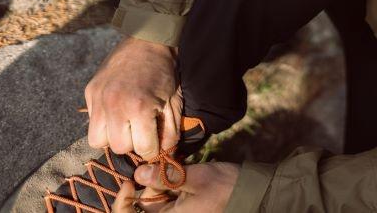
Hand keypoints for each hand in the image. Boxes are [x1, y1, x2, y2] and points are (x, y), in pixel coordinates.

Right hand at [85, 35, 181, 158]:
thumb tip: (163, 154)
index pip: (143, 148)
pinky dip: (103, 123)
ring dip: (113, 137)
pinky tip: (117, 113)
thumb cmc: (165, 72)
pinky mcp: (89, 92)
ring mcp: (99, 99)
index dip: (152, 150)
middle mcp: (115, 106)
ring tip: (126, 125)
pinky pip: (91, 122)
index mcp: (139, 108)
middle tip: (141, 132)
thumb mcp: (174, 101)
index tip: (155, 145)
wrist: (147, 41)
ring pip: (98, 141)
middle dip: (133, 144)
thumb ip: (170, 131)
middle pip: (119, 148)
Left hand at [112, 162, 239, 211]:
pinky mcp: (187, 210)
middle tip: (166, 168)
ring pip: (157, 202)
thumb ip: (164, 177)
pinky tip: (183, 176)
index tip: (131, 180)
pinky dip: (171, 188)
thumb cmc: (225, 188)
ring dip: (162, 185)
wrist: (254, 194)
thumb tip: (138, 173)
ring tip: (180, 170)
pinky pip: (170, 201)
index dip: (123, 201)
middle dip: (150, 186)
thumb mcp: (194, 177)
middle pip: (144, 206)